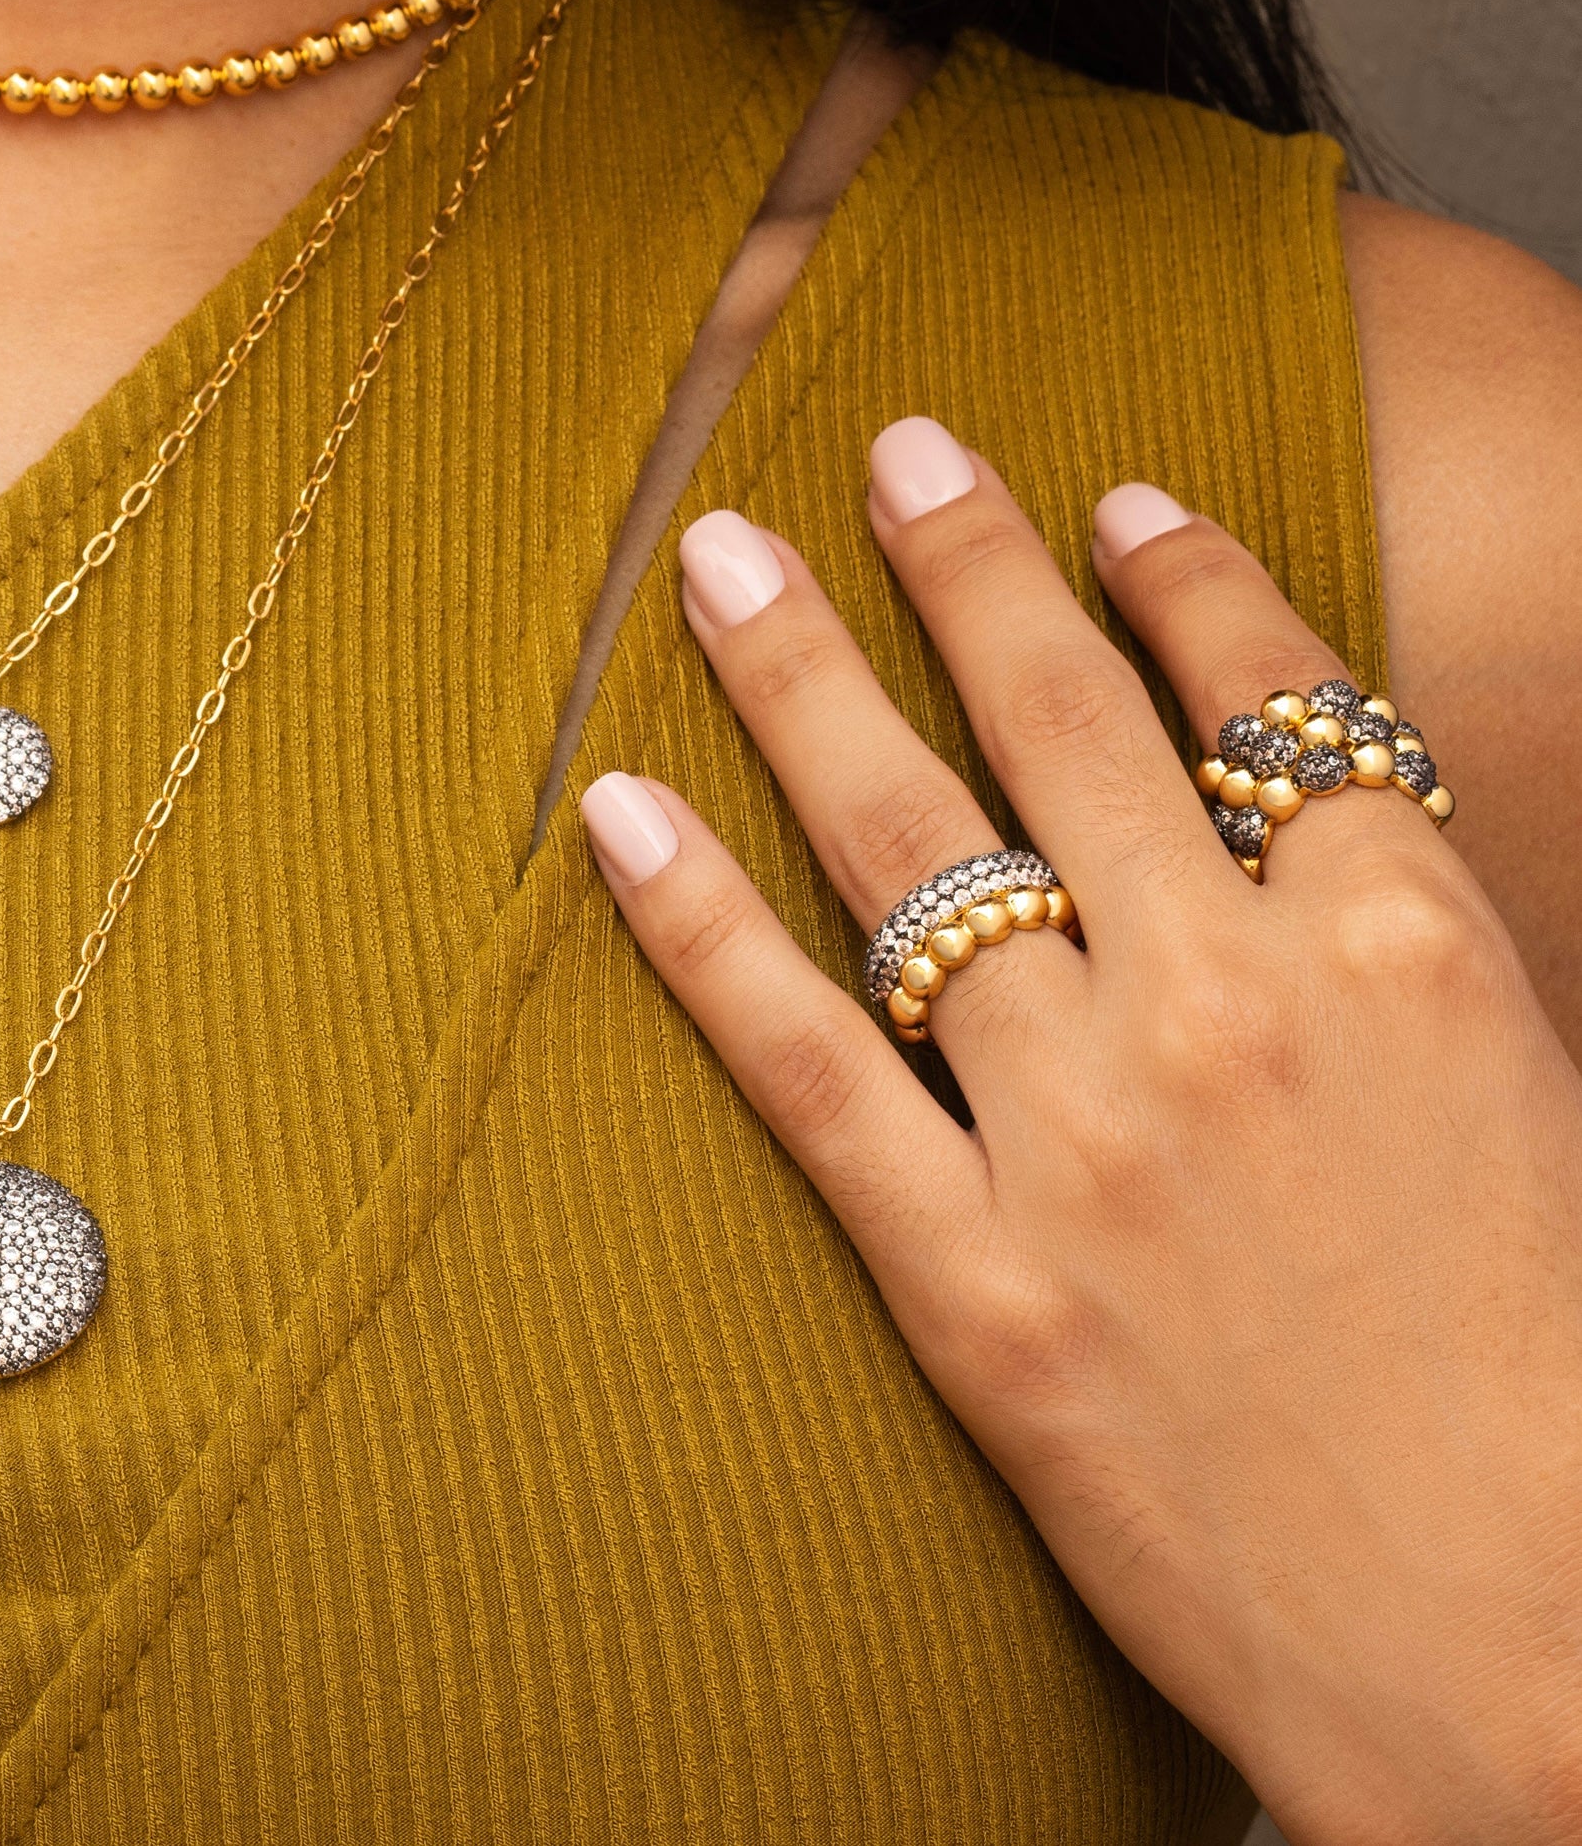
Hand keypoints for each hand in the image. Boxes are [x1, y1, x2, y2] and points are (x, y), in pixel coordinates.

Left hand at [579, 417, 1581, 1845]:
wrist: (1522, 1656)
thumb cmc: (1551, 1375)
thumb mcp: (1525, 1089)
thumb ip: (1394, 936)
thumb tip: (1294, 815)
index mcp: (1399, 947)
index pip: (1267, 695)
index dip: (1182, 577)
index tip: (1112, 506)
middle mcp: (1229, 1002)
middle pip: (1069, 720)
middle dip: (970, 563)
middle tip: (894, 447)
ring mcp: (1086, 1132)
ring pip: (913, 844)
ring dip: (803, 677)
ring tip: (724, 555)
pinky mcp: (972, 1276)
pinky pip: (800, 1061)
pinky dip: (692, 927)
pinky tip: (615, 811)